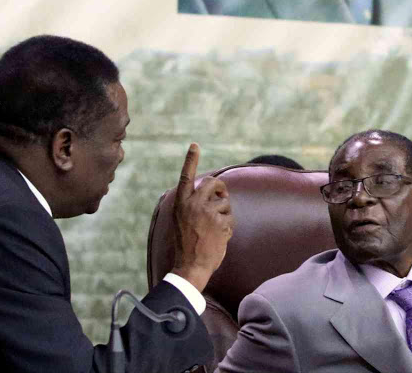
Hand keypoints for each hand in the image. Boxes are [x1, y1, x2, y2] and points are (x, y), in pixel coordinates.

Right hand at [171, 143, 233, 292]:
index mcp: (180, 203)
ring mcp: (207, 212)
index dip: (190, 160)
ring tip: (215, 229)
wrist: (190, 266)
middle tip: (222, 197)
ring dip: (224, 214)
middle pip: (214, 183)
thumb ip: (192, 205)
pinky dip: (228, 228)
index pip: (186, 177)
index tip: (195, 145)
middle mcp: (193, 204)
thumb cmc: (186, 244)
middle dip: (221, 188)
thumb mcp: (181, 220)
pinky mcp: (221, 222)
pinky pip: (230, 218)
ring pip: (225, 202)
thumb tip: (212, 194)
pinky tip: (218, 238)